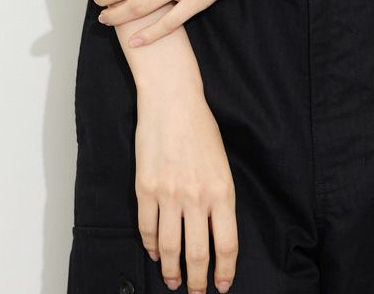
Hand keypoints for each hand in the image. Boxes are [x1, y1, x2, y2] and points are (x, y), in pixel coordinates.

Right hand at [136, 84, 237, 292]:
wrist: (172, 100)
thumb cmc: (200, 127)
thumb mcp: (222, 163)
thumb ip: (219, 198)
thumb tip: (215, 230)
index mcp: (222, 191)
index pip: (227, 245)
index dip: (225, 271)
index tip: (222, 285)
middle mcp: (197, 197)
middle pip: (198, 254)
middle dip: (197, 281)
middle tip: (195, 293)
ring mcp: (169, 194)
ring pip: (170, 248)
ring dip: (172, 270)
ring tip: (174, 281)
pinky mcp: (146, 188)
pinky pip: (147, 228)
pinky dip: (151, 247)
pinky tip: (156, 253)